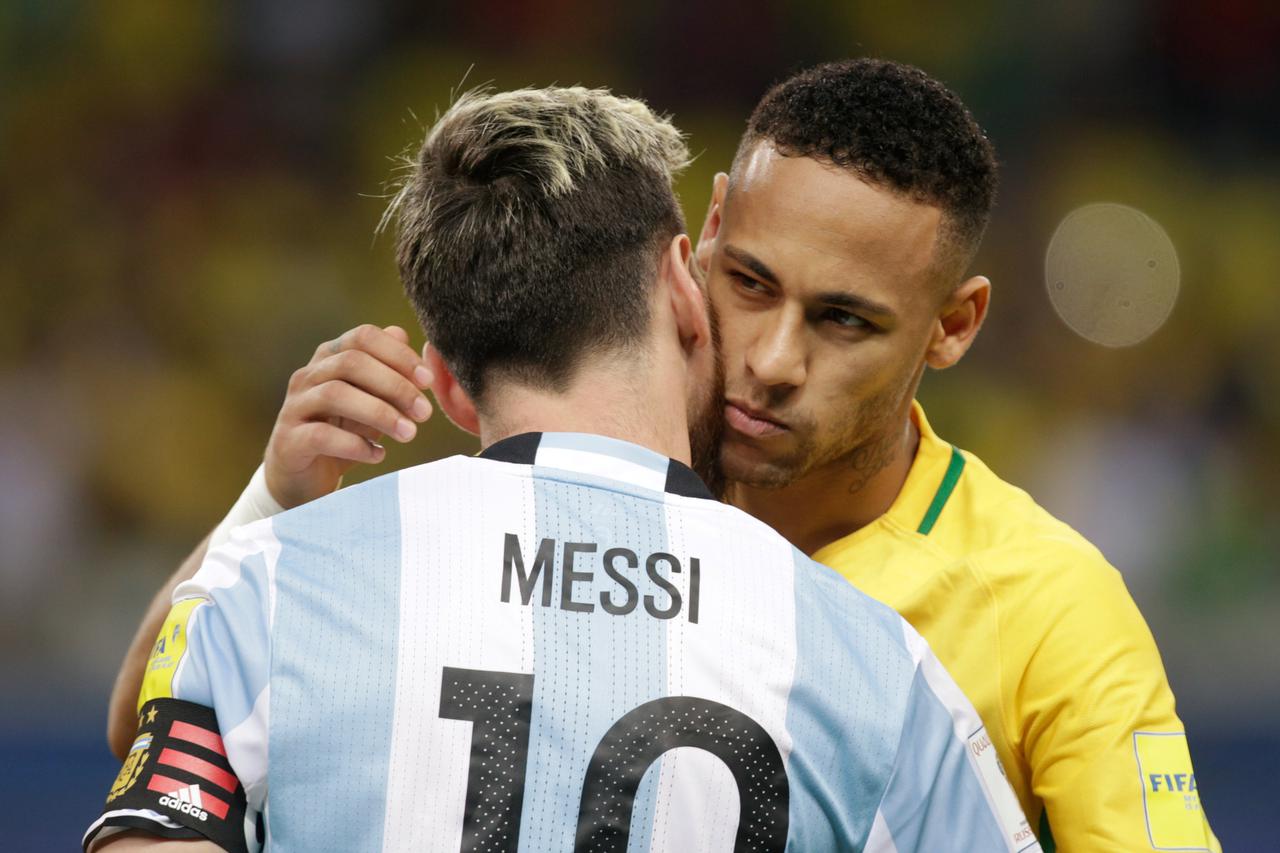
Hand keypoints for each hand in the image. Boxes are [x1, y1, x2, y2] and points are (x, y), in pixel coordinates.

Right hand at [264, 324, 433, 508]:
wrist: (304, 476)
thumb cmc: (344, 431)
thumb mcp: (372, 399)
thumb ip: (387, 369)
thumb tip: (403, 334)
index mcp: (330, 358)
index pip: (363, 337)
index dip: (398, 354)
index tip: (428, 380)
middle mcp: (308, 375)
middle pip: (351, 362)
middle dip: (395, 385)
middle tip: (424, 412)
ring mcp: (295, 407)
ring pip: (335, 394)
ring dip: (379, 413)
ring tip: (408, 433)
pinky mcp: (289, 441)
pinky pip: (320, 435)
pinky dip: (354, 445)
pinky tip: (378, 455)